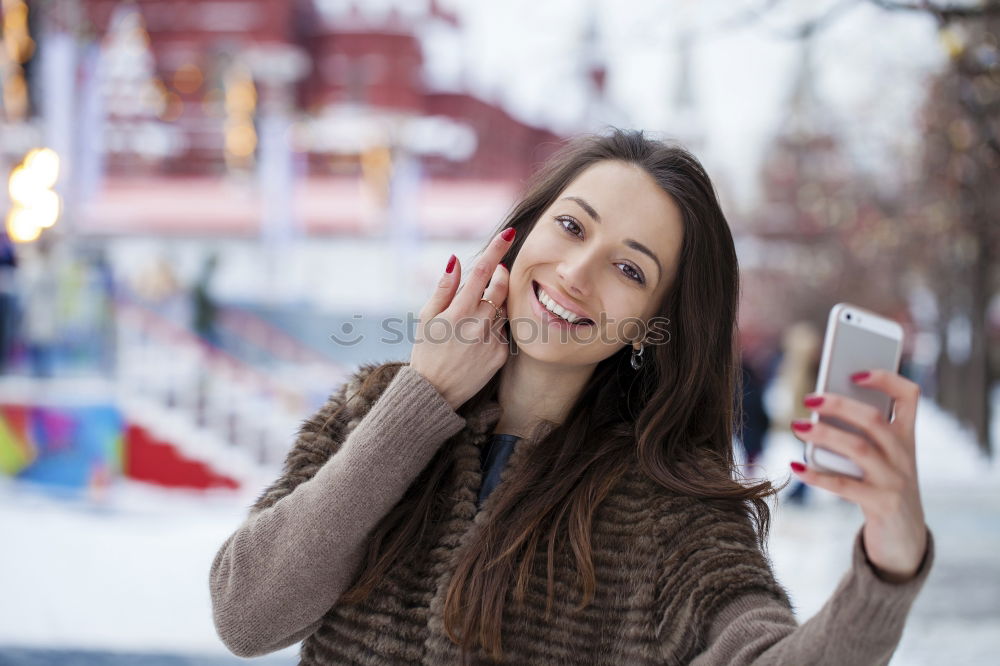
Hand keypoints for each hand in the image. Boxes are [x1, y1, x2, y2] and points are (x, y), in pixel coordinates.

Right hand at [409, 228, 514, 410]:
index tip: (509, 233)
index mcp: (458, 312)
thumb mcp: (426, 318)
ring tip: (477, 313)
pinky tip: (478, 338)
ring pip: (504, 309)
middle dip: (501, 274)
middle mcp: (479, 324)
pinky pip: (504, 331)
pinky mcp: (502, 354)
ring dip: (497, 302)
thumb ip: (443, 288)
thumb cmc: (426, 351)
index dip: (496, 250)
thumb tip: (455, 260)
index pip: (482, 272)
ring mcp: (493, 340)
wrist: (435, 393)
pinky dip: (495, 327)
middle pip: (501, 287)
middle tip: (495, 271)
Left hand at [789, 369, 927, 580]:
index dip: (886, 379)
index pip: (909, 396)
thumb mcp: (879, 458)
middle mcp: (905, 455)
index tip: (855, 372)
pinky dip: (817, 475)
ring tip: (796, 426)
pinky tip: (794, 467)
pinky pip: (845, 486)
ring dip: (825, 435)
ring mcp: (896, 481)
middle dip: (840, 405)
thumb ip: (858, 434)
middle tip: (809, 398)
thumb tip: (817, 409)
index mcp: (907, 437)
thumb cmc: (882, 487)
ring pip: (860, 449)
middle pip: (875, 420)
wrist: (905, 539)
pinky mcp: (883, 505)